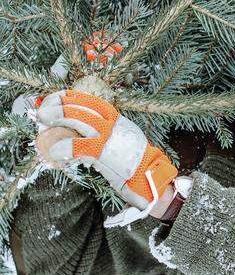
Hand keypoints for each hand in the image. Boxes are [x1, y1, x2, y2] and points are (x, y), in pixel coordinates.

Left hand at [35, 90, 177, 210]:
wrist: (150, 177)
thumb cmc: (133, 164)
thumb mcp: (120, 141)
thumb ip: (102, 135)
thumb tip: (76, 134)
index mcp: (117, 120)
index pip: (91, 101)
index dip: (71, 98)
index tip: (56, 99)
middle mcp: (114, 124)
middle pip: (83, 106)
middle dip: (60, 105)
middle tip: (43, 111)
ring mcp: (110, 137)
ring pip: (80, 119)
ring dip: (59, 117)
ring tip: (43, 123)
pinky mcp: (105, 154)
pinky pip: (79, 146)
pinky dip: (63, 147)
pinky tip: (54, 152)